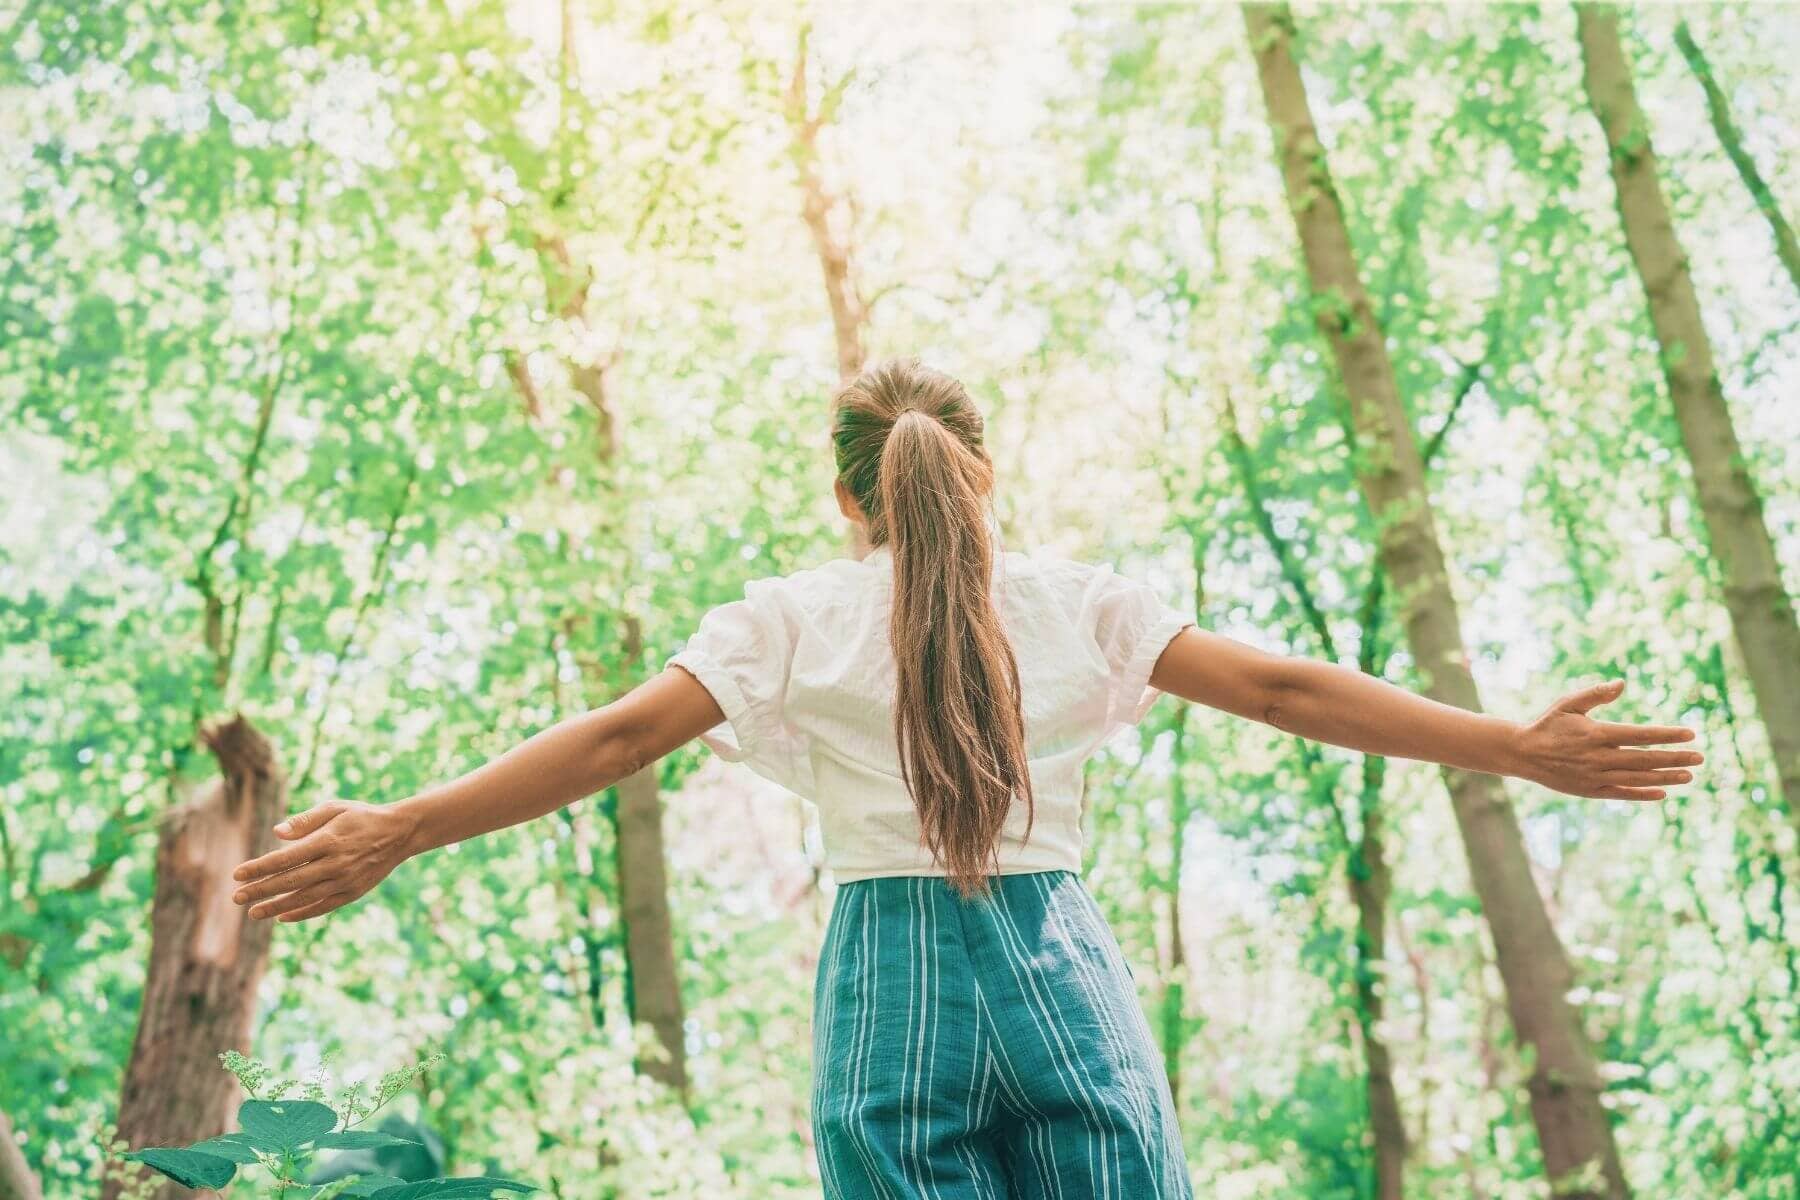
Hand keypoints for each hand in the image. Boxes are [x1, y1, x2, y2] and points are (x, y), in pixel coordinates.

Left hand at [231, 801, 417, 921]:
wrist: (400, 832)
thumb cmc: (361, 816)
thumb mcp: (335, 808)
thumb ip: (305, 820)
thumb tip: (276, 832)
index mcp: (328, 840)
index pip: (285, 858)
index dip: (259, 867)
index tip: (237, 874)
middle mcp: (335, 863)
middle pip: (290, 881)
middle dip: (260, 890)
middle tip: (236, 897)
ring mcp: (345, 880)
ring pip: (304, 898)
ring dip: (276, 906)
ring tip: (253, 913)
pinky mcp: (353, 892)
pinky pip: (323, 907)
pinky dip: (302, 913)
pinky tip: (282, 917)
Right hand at [1512, 679, 1702, 800]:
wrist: (1522, 753)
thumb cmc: (1548, 724)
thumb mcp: (1568, 703)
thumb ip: (1596, 694)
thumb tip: (1622, 684)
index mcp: (1596, 734)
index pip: (1640, 735)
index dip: (1667, 735)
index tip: (1690, 734)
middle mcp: (1598, 757)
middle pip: (1645, 759)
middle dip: (1675, 758)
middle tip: (1700, 757)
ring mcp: (1595, 777)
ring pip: (1638, 779)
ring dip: (1665, 777)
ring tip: (1689, 775)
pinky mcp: (1590, 791)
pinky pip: (1622, 794)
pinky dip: (1643, 794)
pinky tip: (1662, 792)